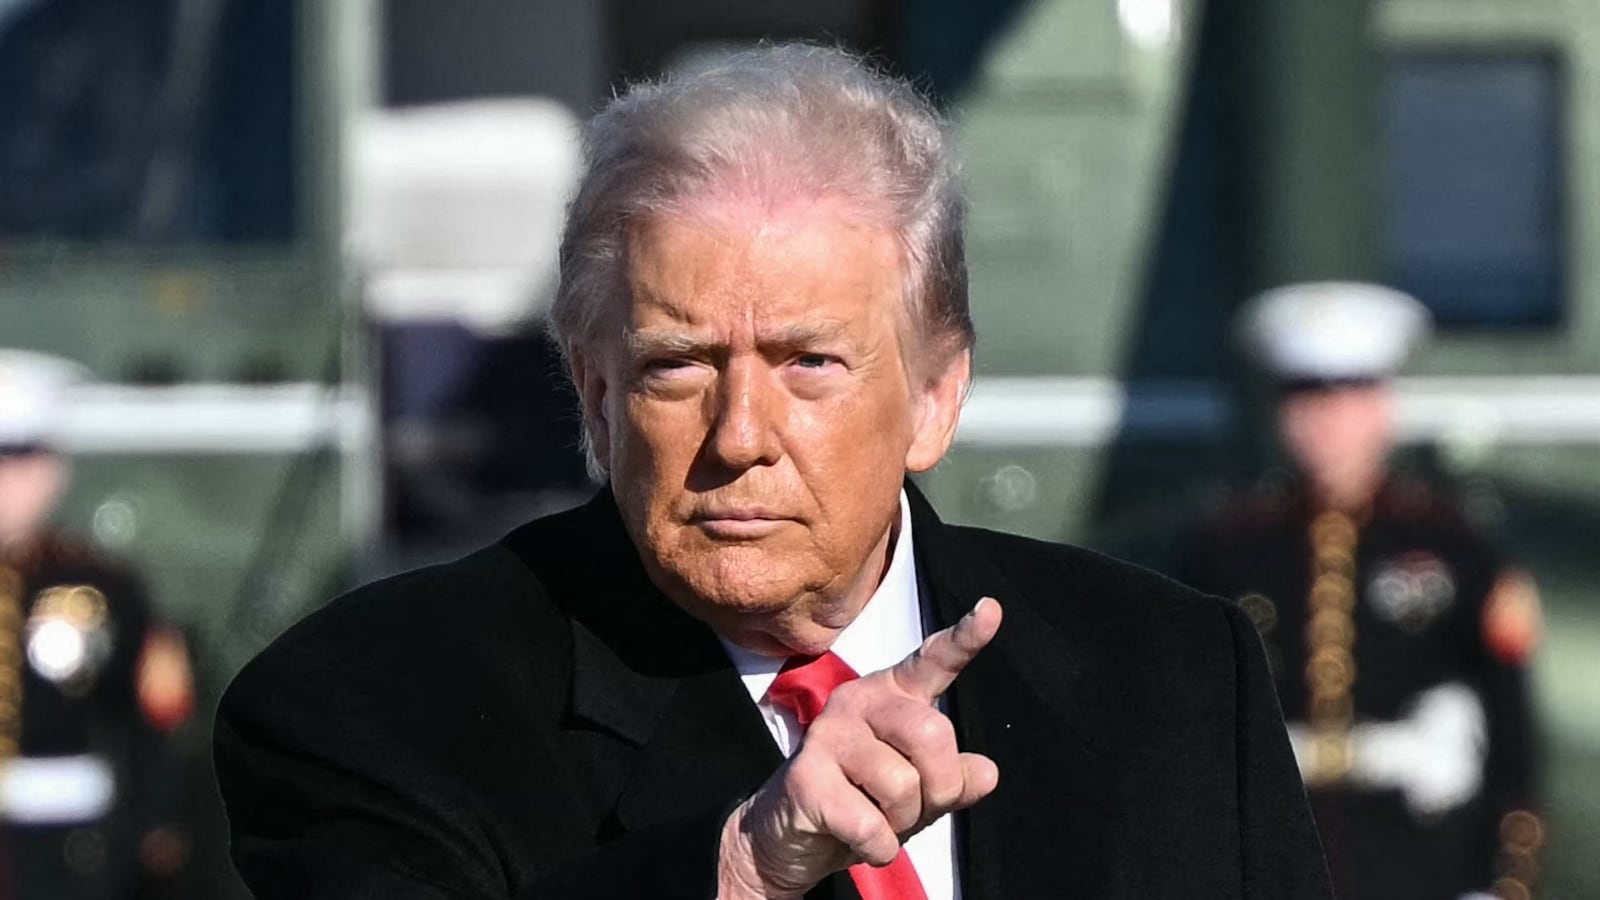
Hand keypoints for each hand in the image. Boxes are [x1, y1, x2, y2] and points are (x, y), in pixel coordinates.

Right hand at [717, 598, 1002, 898]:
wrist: (789, 836)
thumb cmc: (862, 802)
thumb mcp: (920, 793)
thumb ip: (954, 779)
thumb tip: (986, 772)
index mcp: (893, 695)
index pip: (933, 660)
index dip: (964, 638)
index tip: (991, 610)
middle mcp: (859, 700)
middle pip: (932, 735)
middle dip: (938, 789)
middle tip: (913, 808)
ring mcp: (828, 734)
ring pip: (903, 785)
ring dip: (901, 823)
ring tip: (875, 819)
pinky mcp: (806, 776)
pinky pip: (872, 824)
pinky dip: (878, 847)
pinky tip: (858, 840)